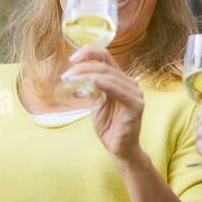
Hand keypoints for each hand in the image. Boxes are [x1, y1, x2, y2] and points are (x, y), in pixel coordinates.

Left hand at [62, 46, 144, 163]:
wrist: (119, 149)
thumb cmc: (108, 126)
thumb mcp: (96, 102)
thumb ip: (91, 88)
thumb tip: (75, 75)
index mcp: (120, 79)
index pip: (106, 57)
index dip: (89, 53)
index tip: (71, 59)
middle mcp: (130, 83)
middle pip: (104, 66)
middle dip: (82, 68)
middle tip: (66, 76)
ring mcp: (135, 93)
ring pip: (109, 75)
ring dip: (87, 75)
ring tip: (71, 80)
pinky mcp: (136, 105)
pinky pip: (119, 91)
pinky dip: (105, 84)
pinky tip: (93, 81)